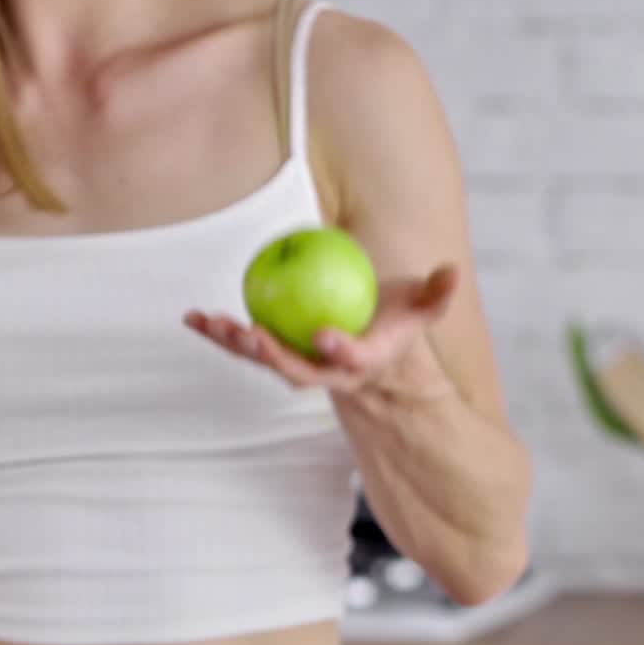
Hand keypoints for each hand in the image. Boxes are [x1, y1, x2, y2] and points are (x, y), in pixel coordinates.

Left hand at [185, 265, 459, 402]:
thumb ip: (438, 292)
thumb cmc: (397, 322)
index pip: (350, 360)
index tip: (324, 334)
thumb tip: (452, 271)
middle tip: (253, 334)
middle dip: (274, 357)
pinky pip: (244, 344)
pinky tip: (191, 317)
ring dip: (234, 344)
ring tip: (206, 322)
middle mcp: (325, 373)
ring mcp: (296, 366)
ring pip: (263, 359)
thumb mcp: (422, 307)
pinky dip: (219, 333)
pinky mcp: (274, 356)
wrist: (369, 348)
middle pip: (296, 370)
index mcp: (361, 363)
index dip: (338, 350)